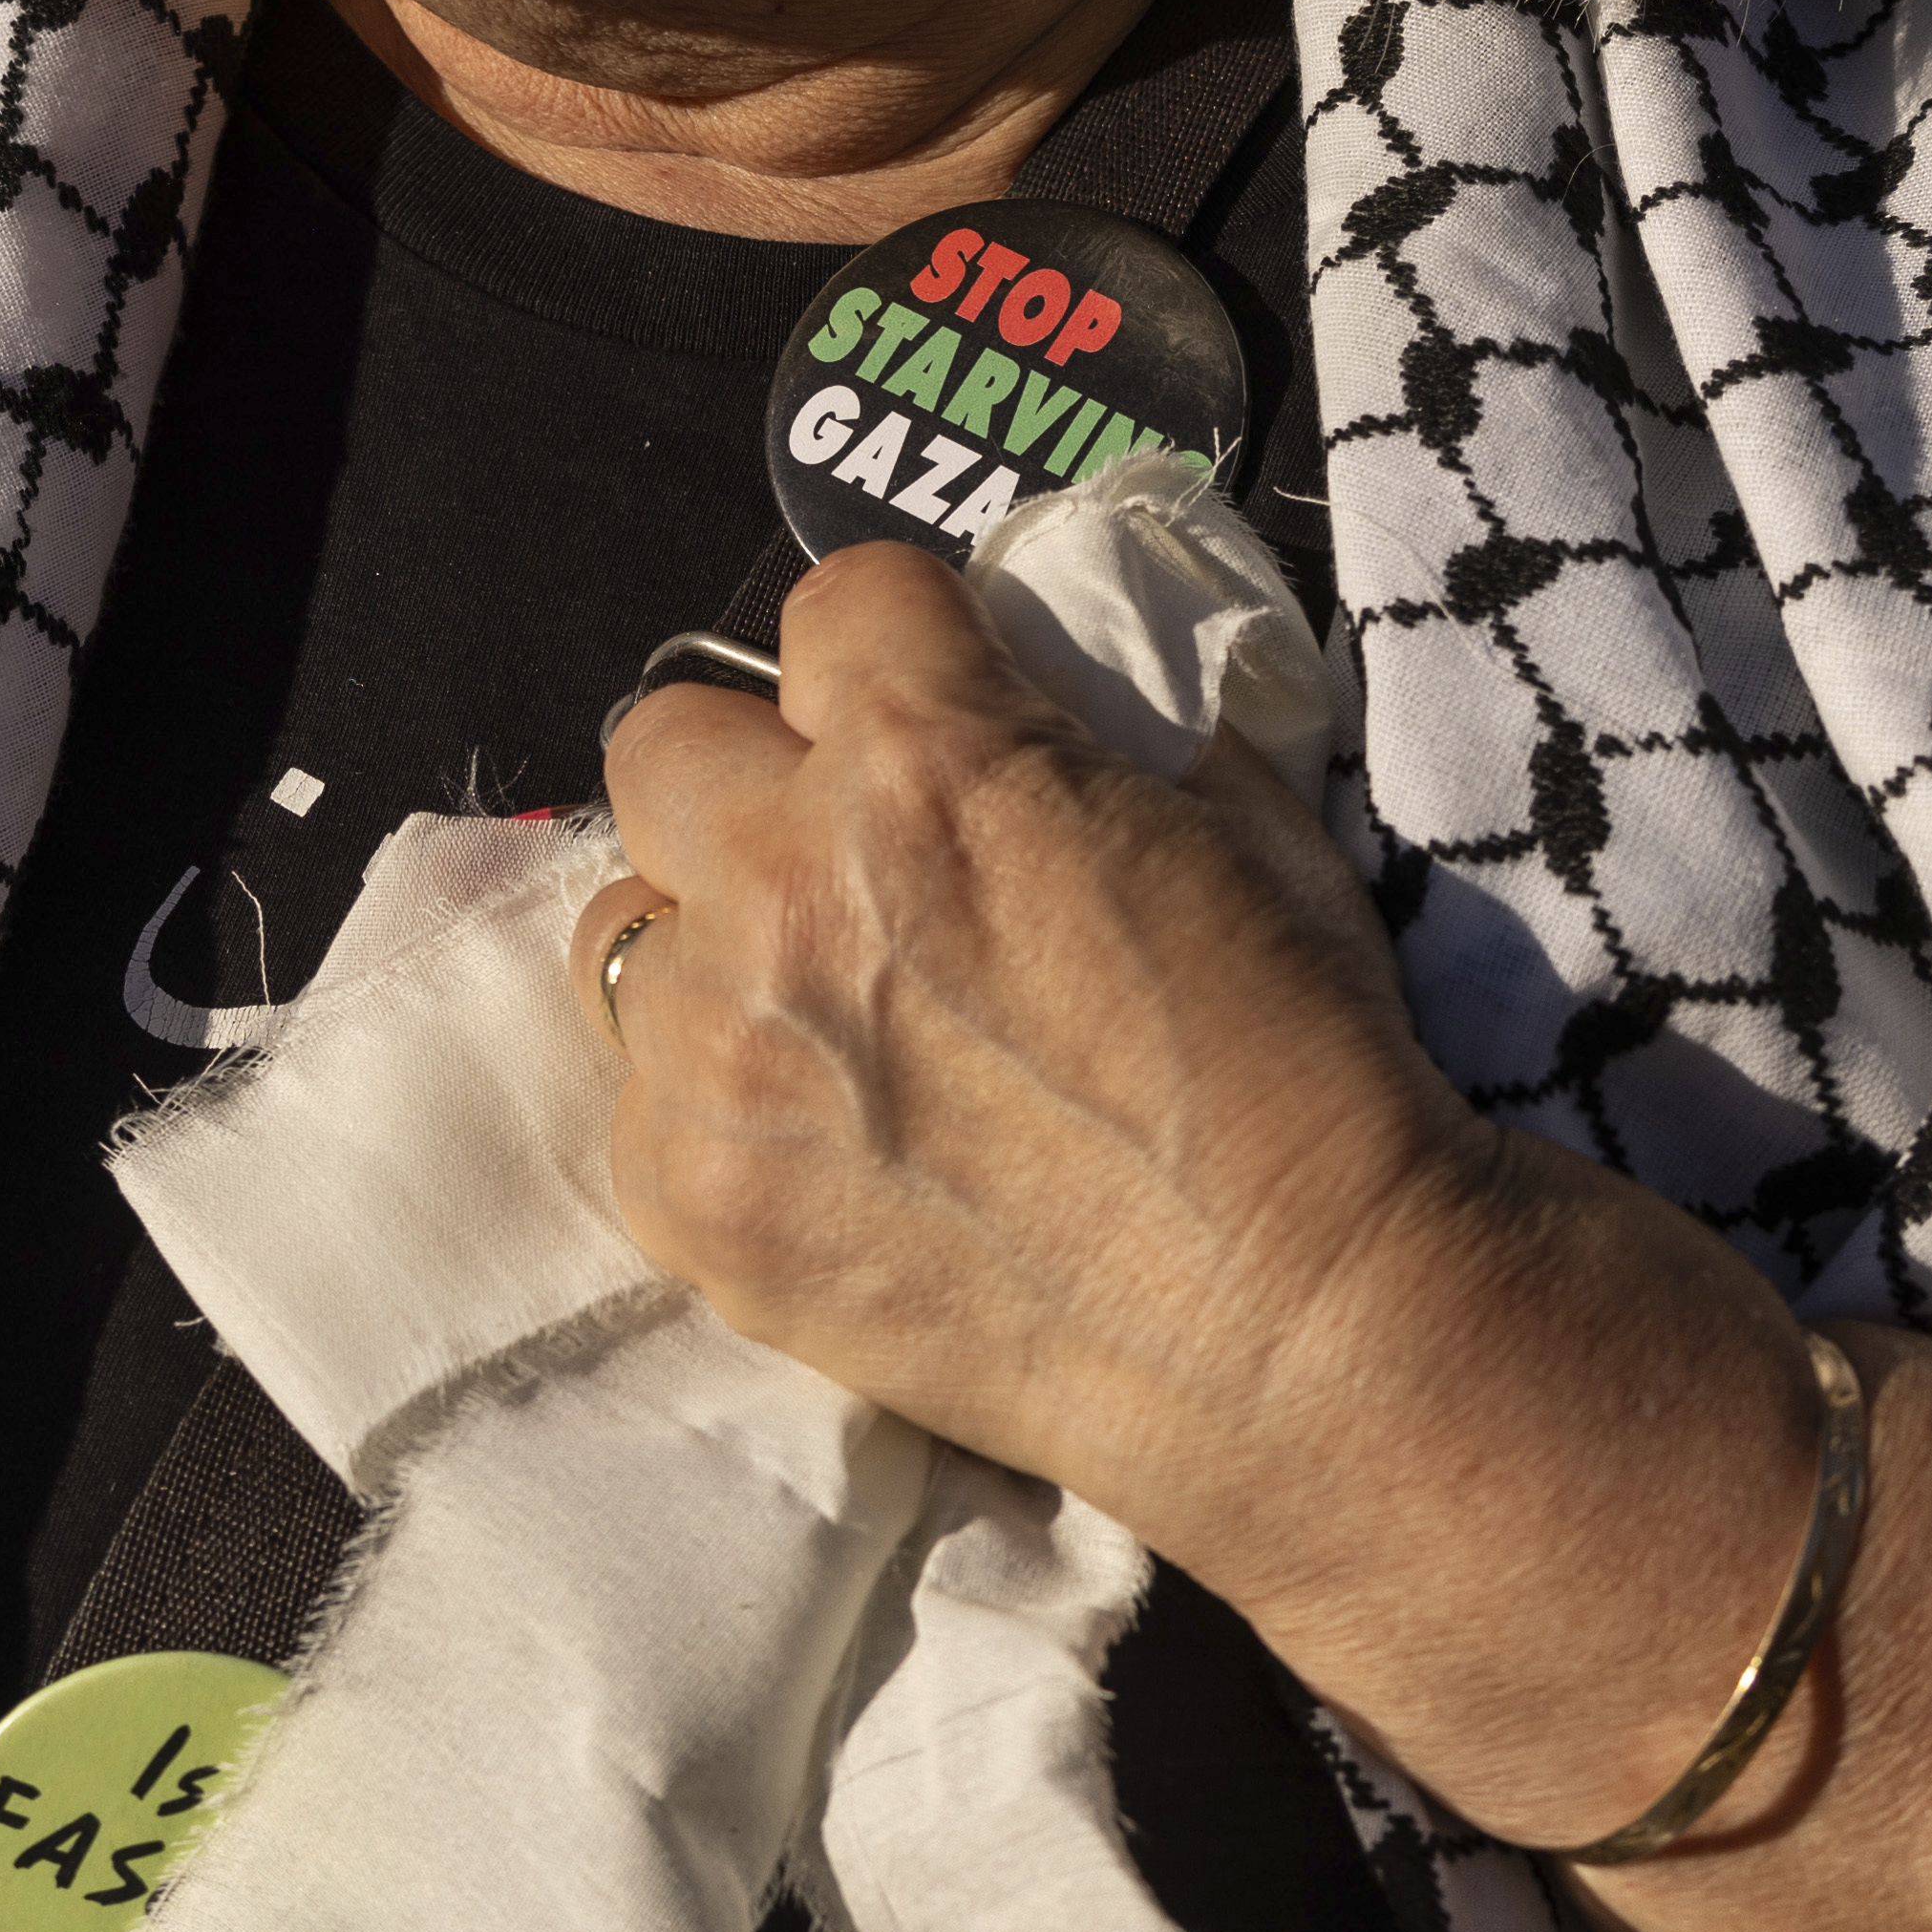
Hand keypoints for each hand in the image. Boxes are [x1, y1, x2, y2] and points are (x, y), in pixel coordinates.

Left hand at [579, 539, 1490, 1568]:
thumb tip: (1019, 700)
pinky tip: (831, 1151)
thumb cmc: (1304, 1065)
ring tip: (831, 1026)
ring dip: (714, 952)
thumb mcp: (1235, 817)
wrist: (1303, 1329)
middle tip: (849, 866)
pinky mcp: (695, 1198)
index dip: (893, 655)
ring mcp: (721, 1051)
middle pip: (662, 745)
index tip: (931, 712)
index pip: (832, 602)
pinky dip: (715, 1110)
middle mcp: (787, 883)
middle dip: (753, 782)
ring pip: (627, 931)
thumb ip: (1086, 731)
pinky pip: (637, 1099)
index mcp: (928, 756)